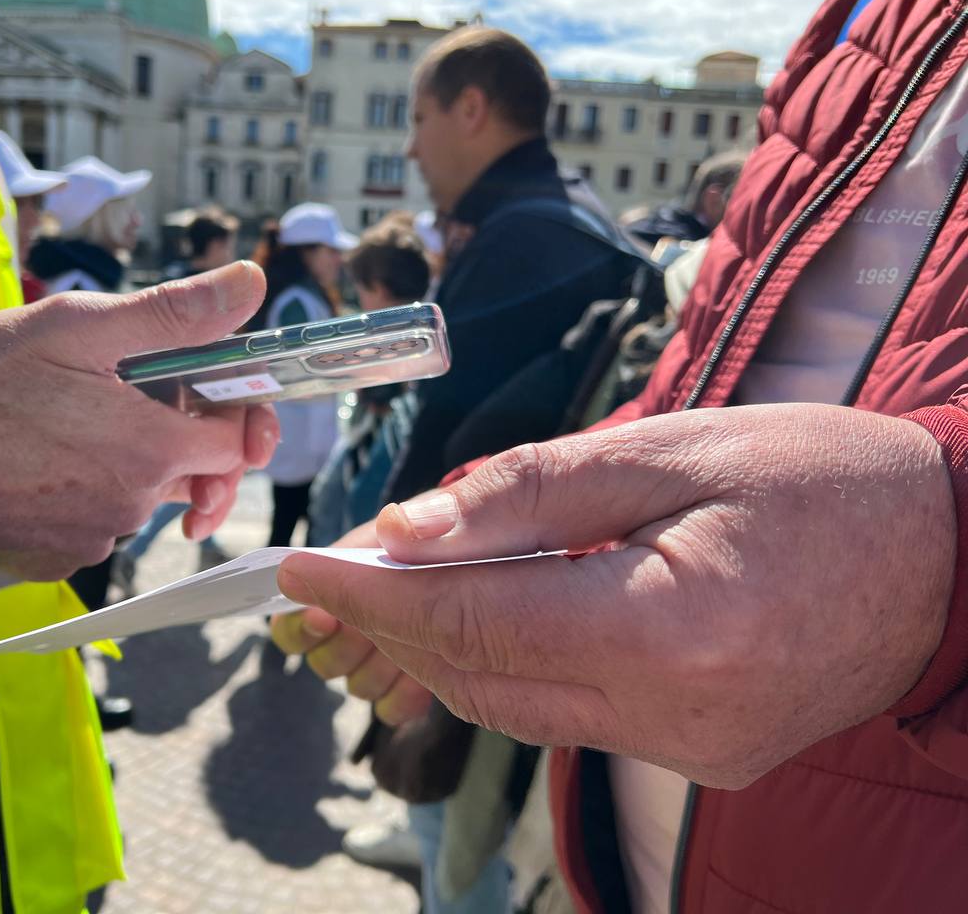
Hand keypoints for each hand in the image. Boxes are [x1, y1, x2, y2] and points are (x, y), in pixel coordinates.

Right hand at [0, 261, 278, 579]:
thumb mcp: (74, 327)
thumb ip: (171, 313)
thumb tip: (249, 283)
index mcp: (153, 448)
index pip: (237, 440)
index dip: (228, 408)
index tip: (200, 384)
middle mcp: (135, 504)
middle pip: (192, 469)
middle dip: (171, 430)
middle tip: (119, 392)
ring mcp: (96, 537)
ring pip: (140, 493)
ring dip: (123, 458)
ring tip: (65, 419)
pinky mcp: (59, 557)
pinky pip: (95, 521)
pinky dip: (82, 491)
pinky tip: (41, 459)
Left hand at [277, 404, 955, 787]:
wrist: (945, 556)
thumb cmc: (818, 476)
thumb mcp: (667, 449)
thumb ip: (527, 495)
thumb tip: (407, 529)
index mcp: (675, 628)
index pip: (473, 622)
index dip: (372, 595)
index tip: (300, 568)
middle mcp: (678, 715)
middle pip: (479, 677)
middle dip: (394, 621)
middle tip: (339, 565)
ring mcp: (691, 749)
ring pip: (514, 705)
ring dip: (447, 644)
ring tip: (406, 577)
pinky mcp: (699, 754)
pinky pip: (567, 714)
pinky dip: (513, 662)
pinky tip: (499, 606)